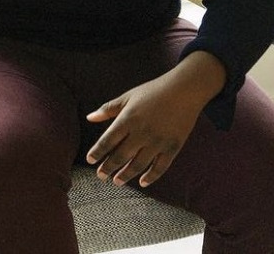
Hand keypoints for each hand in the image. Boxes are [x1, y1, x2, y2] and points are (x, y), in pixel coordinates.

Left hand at [85, 52, 224, 187]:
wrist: (184, 91)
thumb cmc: (152, 92)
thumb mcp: (127, 97)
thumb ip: (108, 109)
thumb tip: (89, 118)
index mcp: (127, 119)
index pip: (108, 141)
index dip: (98, 152)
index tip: (90, 160)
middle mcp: (141, 133)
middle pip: (121, 155)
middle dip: (108, 167)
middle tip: (100, 176)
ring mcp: (158, 142)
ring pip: (138, 164)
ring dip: (126, 175)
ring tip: (116, 182)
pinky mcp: (173, 147)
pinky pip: (160, 167)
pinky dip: (151, 177)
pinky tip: (142, 183)